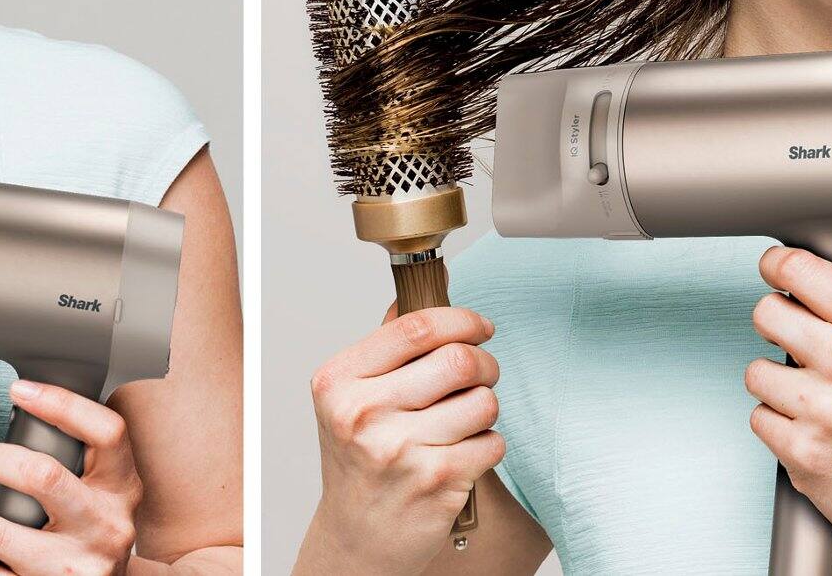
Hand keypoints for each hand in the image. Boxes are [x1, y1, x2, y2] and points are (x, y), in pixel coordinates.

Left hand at [0, 381, 141, 575]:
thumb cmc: (96, 533)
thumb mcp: (108, 492)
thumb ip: (86, 458)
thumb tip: (32, 404)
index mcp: (123, 489)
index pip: (106, 431)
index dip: (60, 402)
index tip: (21, 390)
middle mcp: (104, 527)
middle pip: (43, 475)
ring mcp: (72, 568)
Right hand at [305, 304, 503, 567]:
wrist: (354, 541)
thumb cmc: (358, 465)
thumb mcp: (349, 400)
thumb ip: (384, 348)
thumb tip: (424, 289)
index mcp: (339, 383)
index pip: (417, 327)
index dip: (461, 319)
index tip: (479, 326)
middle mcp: (364, 415)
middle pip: (458, 360)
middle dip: (485, 363)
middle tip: (483, 373)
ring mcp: (400, 451)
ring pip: (482, 401)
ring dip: (486, 407)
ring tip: (468, 419)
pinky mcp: (435, 483)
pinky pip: (492, 442)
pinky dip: (489, 444)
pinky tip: (465, 453)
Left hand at [744, 239, 831, 561]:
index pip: (801, 270)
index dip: (778, 265)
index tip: (775, 269)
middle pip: (766, 313)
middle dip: (775, 322)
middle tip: (794, 338)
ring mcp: (823, 411)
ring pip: (756, 370)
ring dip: (774, 380)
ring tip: (807, 390)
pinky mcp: (803, 454)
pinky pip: (759, 418)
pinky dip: (777, 422)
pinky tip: (807, 424)